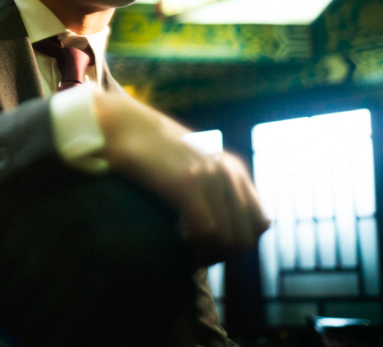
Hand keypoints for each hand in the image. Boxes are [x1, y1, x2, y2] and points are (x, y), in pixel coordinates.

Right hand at [93, 91, 269, 265]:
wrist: (122, 125)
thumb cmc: (148, 151)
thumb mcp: (191, 165)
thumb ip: (210, 187)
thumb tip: (216, 229)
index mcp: (234, 171)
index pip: (259, 224)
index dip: (237, 244)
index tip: (209, 249)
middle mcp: (229, 174)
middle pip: (246, 237)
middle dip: (222, 256)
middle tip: (195, 257)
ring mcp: (210, 177)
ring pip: (229, 240)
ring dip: (208, 256)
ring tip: (185, 255)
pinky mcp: (188, 184)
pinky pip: (206, 232)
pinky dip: (194, 249)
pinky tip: (177, 249)